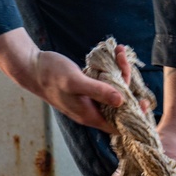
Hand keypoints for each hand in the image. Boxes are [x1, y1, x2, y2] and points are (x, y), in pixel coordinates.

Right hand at [0, 29, 127, 133]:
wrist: (30, 67)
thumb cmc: (50, 75)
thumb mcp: (76, 82)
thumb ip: (98, 91)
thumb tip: (122, 101)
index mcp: (90, 116)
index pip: (119, 125)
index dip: (134, 117)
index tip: (145, 101)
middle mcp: (91, 111)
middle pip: (119, 106)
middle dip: (128, 85)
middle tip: (125, 61)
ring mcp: (89, 100)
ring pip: (113, 91)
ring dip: (120, 73)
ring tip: (120, 51)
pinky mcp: (86, 88)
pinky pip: (105, 82)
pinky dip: (111, 70)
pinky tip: (114, 54)